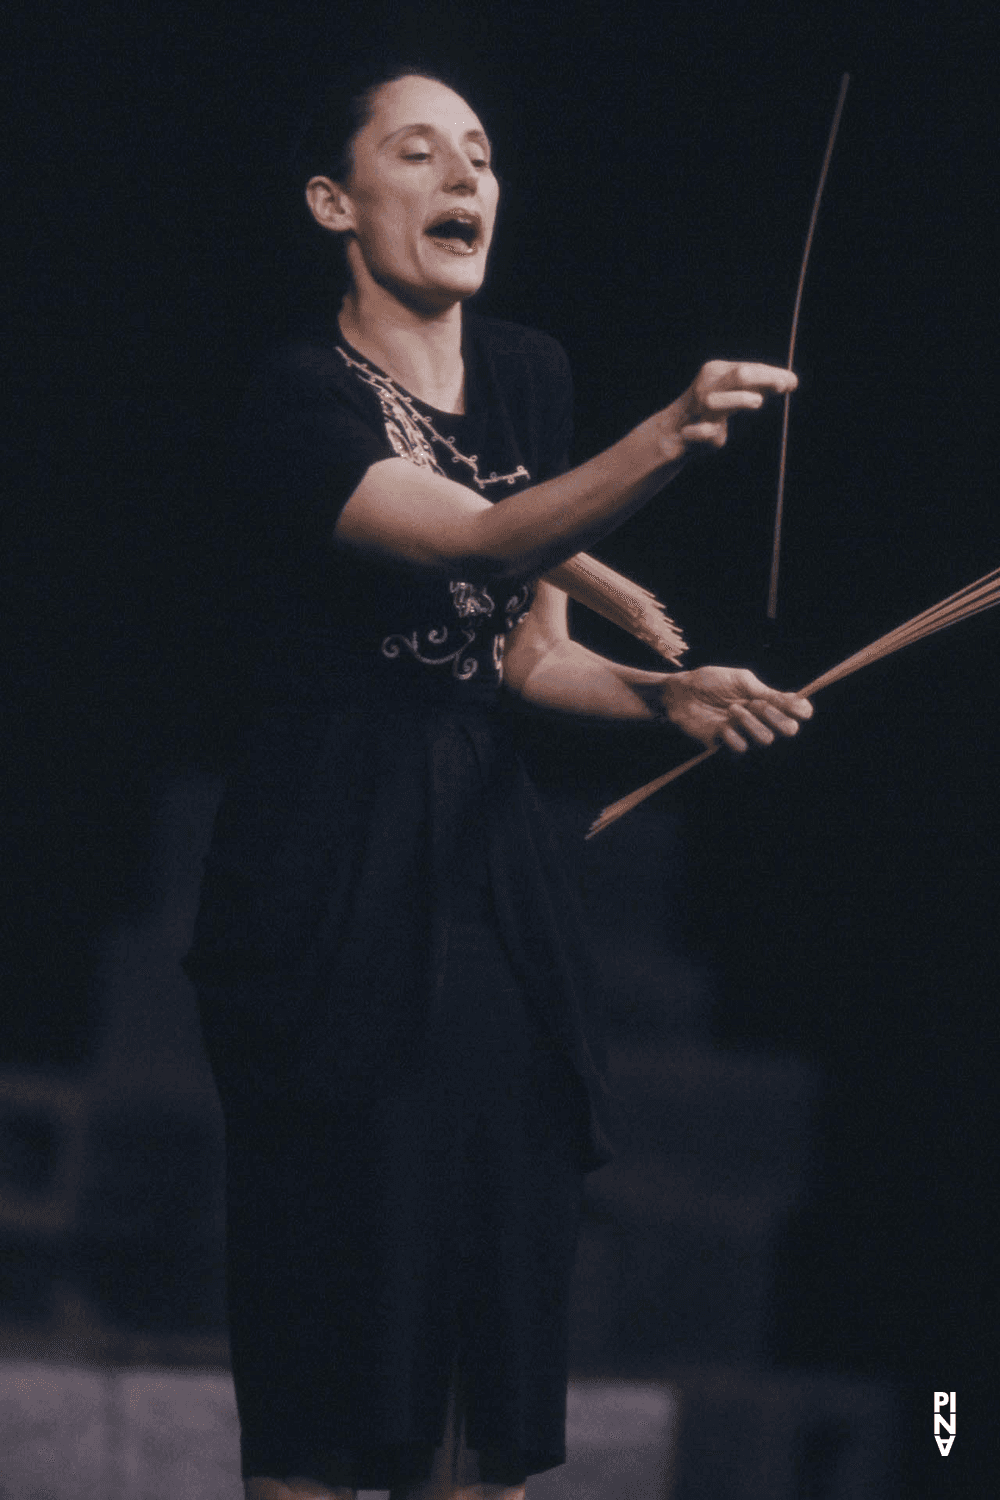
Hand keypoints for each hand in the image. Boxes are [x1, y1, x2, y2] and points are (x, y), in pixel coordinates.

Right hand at [657, 361, 797, 459]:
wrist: (674, 434)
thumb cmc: (710, 415)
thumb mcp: (735, 397)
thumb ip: (756, 390)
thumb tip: (788, 382)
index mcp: (718, 371)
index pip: (749, 369)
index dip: (772, 374)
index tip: (792, 382)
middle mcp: (707, 384)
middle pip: (740, 377)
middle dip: (763, 379)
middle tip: (784, 386)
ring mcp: (697, 408)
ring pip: (718, 400)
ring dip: (738, 400)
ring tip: (758, 402)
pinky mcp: (691, 432)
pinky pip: (700, 431)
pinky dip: (704, 432)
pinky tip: (709, 430)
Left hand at [659, 666, 812, 751]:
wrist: (680, 693)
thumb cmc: (710, 683)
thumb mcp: (741, 682)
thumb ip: (769, 694)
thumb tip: (801, 702)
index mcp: (767, 702)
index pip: (796, 713)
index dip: (801, 711)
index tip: (799, 708)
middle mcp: (760, 720)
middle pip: (788, 730)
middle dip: (774, 715)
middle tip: (755, 703)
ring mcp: (745, 734)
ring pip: (765, 739)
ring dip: (749, 722)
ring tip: (731, 709)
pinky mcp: (727, 745)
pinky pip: (741, 747)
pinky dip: (732, 734)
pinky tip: (721, 724)